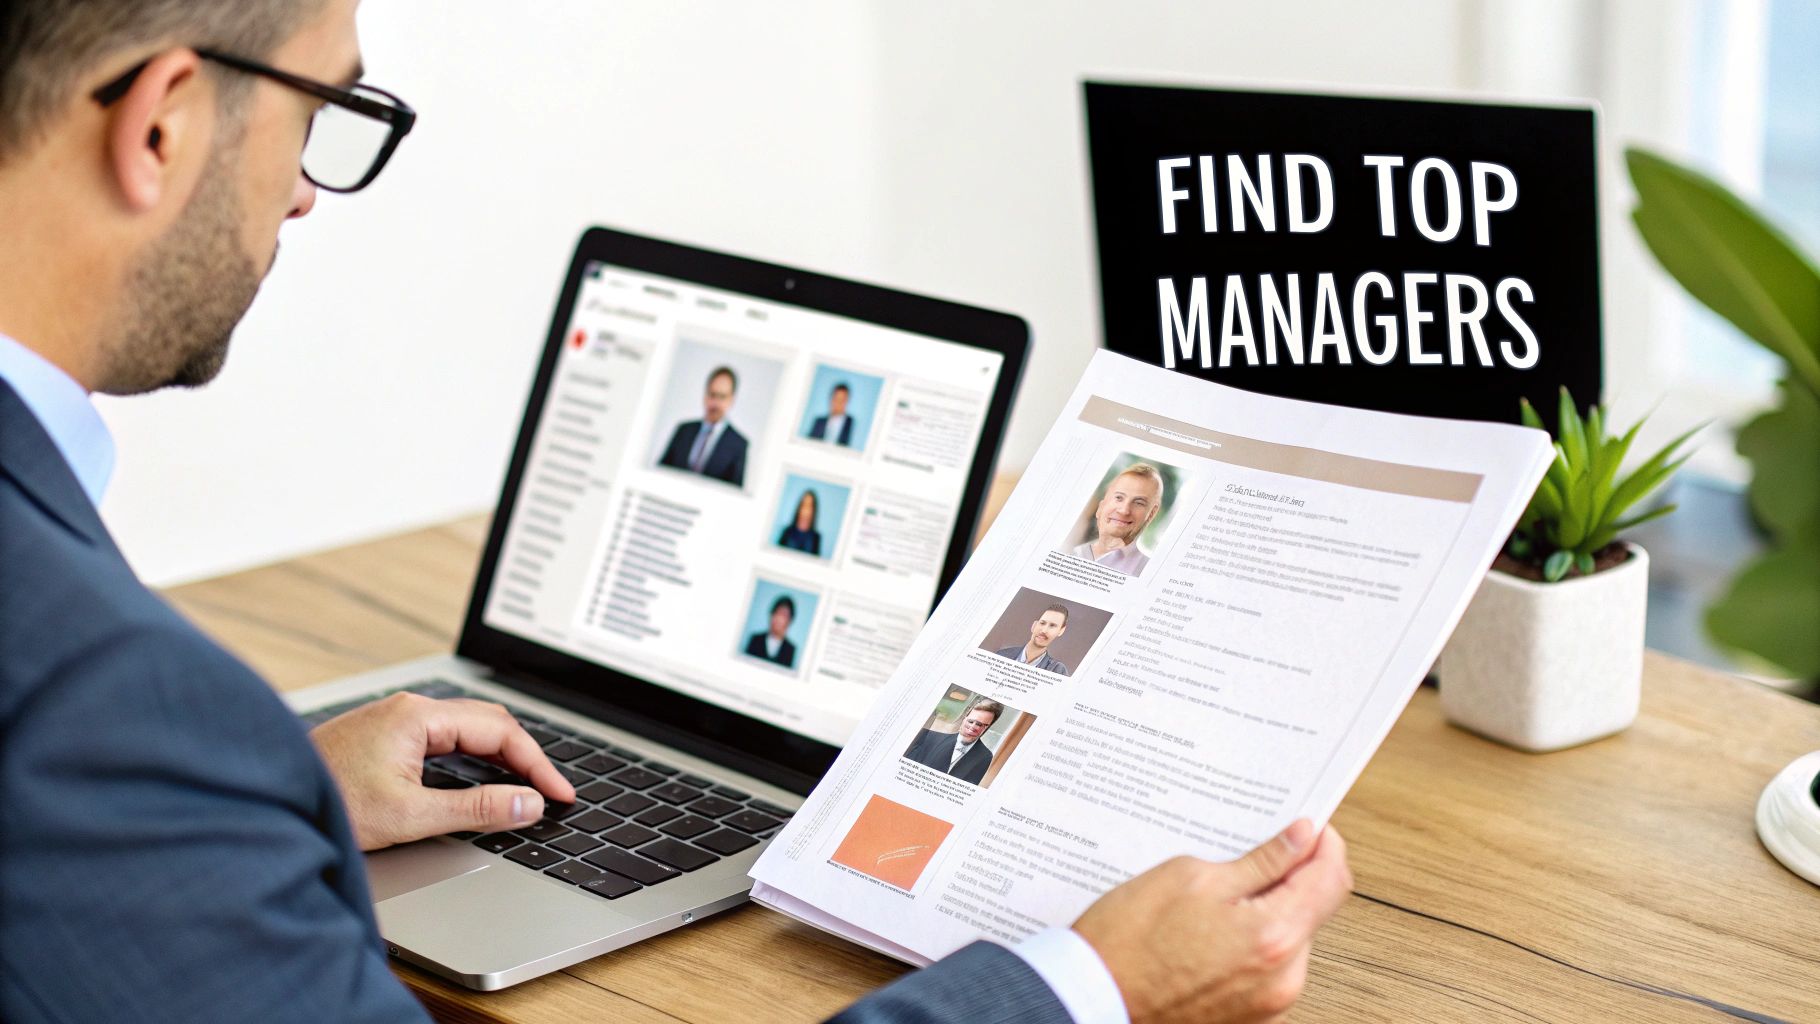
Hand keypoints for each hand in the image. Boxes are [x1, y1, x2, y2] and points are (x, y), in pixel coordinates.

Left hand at [310, 693, 576, 850]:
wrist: (267, 807)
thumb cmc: (326, 804)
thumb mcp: (409, 816)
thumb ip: (475, 808)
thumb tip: (526, 804)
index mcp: (418, 716)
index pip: (500, 731)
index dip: (537, 765)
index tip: (558, 795)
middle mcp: (408, 709)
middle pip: (488, 724)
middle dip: (524, 758)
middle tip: (548, 794)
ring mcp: (394, 720)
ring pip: (465, 730)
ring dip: (499, 757)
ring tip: (523, 787)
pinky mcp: (383, 737)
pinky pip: (443, 739)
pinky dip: (472, 759)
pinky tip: (478, 780)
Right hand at [1072, 821, 1351, 1023]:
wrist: (1093, 997)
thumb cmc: (1129, 943)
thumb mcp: (1191, 878)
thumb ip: (1260, 860)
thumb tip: (1301, 839)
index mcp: (1274, 936)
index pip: (1331, 878)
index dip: (1323, 844)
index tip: (1307, 828)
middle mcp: (1283, 977)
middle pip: (1314, 909)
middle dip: (1290, 877)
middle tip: (1247, 855)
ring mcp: (1268, 1003)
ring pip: (1290, 938)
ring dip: (1268, 910)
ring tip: (1217, 896)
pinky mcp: (1250, 1016)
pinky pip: (1267, 965)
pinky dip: (1251, 940)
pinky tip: (1211, 928)